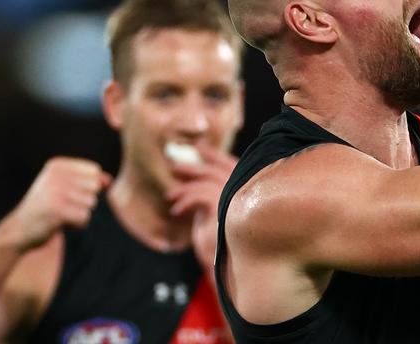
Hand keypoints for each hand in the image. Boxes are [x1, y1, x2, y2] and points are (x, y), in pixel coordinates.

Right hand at [9, 157, 110, 250]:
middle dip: (85, 200)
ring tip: (60, 214)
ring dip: (80, 213)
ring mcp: (56, 192)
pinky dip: (77, 224)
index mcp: (57, 165)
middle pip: (95, 186)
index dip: (87, 186)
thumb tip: (109, 180)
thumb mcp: (66, 187)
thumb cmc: (47, 207)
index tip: (66, 193)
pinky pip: (85, 217)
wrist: (18, 230)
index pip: (94, 170)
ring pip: (91, 203)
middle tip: (63, 205)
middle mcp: (55, 175)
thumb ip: (90, 180)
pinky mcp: (57, 210)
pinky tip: (60, 223)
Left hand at [166, 145, 236, 267]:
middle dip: (195, 165)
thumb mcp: (217, 215)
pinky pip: (199, 194)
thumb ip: (213, 196)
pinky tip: (176, 211)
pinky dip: (185, 201)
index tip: (199, 148)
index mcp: (249, 190)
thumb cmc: (225, 247)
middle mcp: (248, 191)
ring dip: (185, 186)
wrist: (232, 271)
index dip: (215, 155)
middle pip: (219, 169)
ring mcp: (238, 198)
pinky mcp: (224, 208)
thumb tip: (196, 180)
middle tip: (174, 165)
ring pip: (208, 179)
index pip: (232, 165)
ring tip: (170, 195)